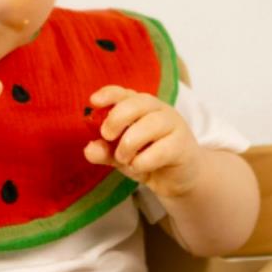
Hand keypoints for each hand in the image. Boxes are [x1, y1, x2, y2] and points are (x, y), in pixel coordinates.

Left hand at [83, 86, 203, 197]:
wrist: (179, 179)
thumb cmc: (148, 158)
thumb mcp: (120, 155)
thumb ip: (104, 151)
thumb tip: (89, 149)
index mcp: (141, 107)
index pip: (125, 93)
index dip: (109, 94)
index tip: (93, 102)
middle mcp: (159, 111)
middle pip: (138, 103)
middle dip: (117, 119)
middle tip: (107, 136)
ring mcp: (173, 126)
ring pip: (150, 125)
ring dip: (128, 144)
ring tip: (123, 158)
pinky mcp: (182, 146)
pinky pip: (161, 150)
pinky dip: (143, 161)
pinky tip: (139, 166)